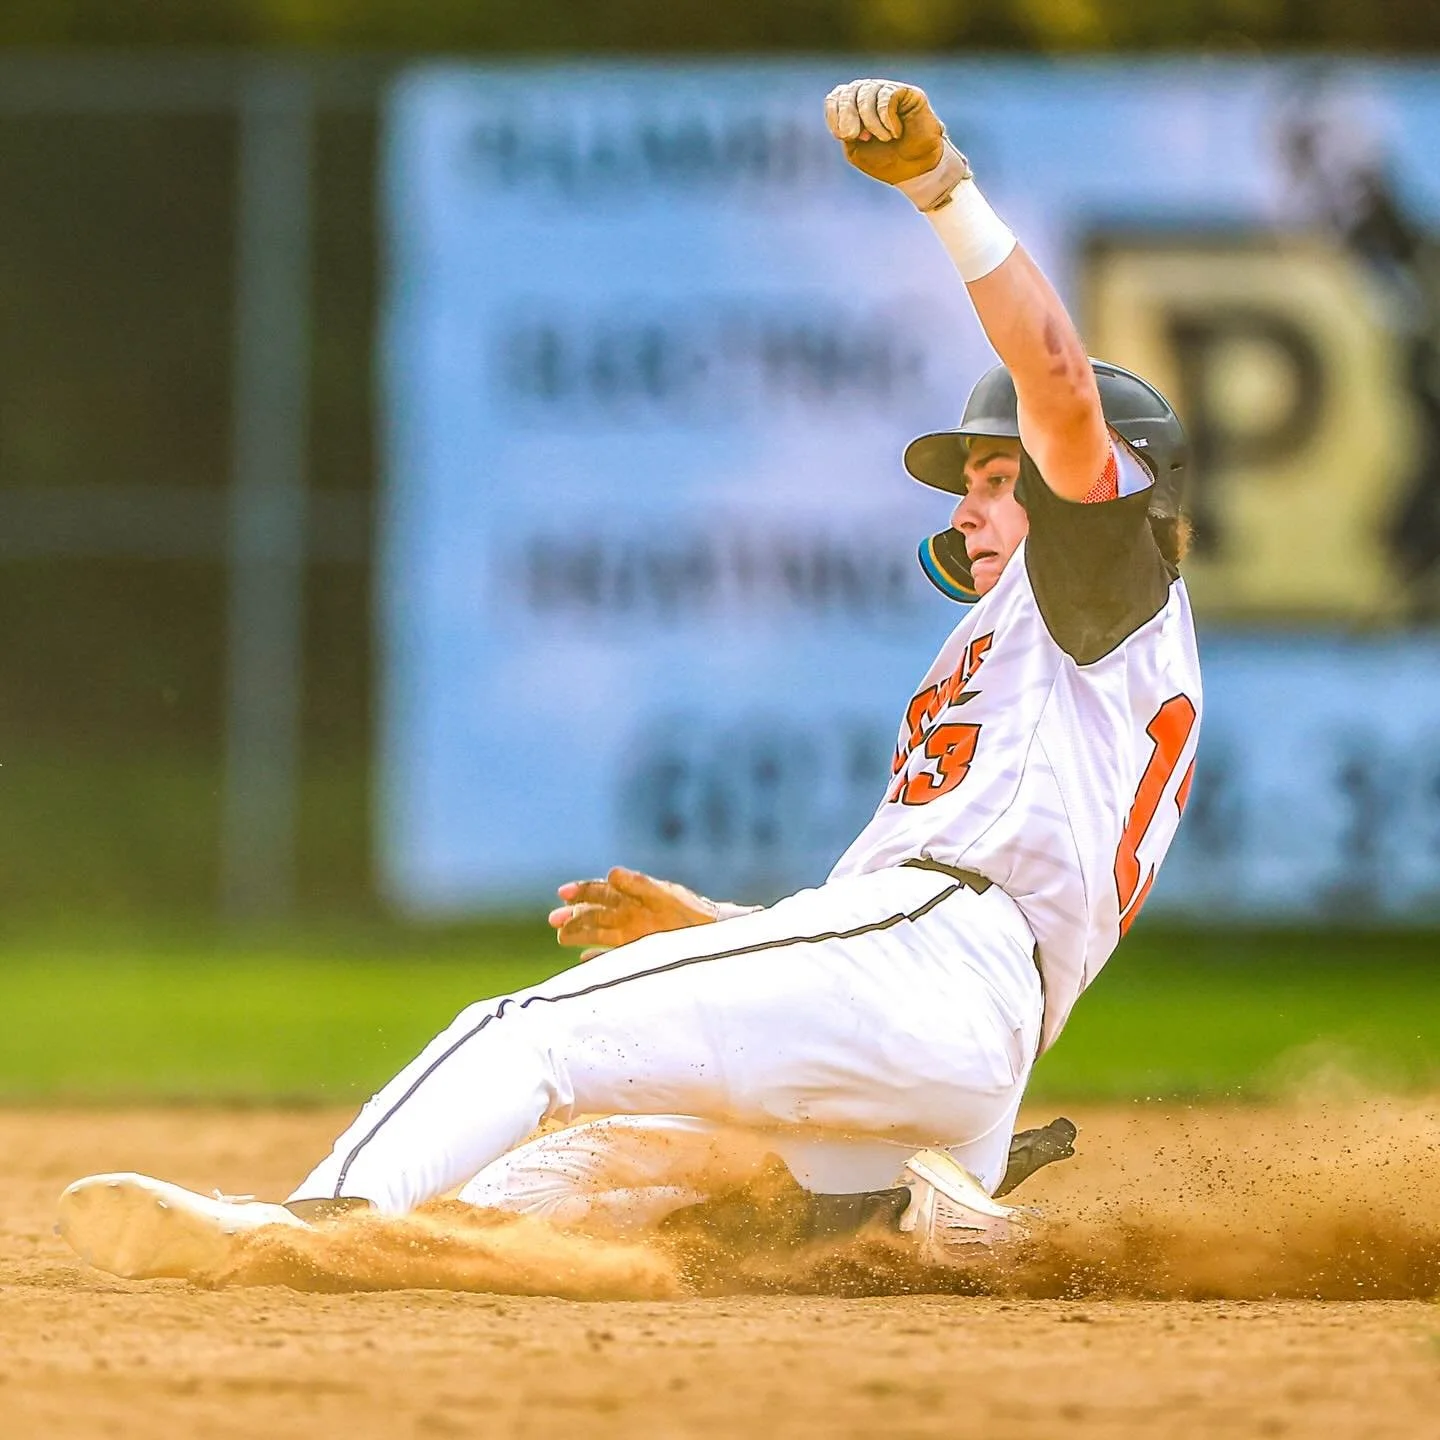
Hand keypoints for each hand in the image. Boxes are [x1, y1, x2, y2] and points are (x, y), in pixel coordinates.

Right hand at [548, 867, 718, 958]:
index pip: (601, 892)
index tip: (563, 893)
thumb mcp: (666, 895)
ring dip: (579, 933)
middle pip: (595, 913)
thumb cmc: (691, 912)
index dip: (582, 891)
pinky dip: (597, 957)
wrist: (714, 936)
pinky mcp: (639, 953)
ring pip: (598, 933)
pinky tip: (583, 960)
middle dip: (573, 915)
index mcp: (634, 896)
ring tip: (561, 936)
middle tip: (554, 920)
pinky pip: (612, 954)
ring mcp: (633, 935)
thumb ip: (639, 885)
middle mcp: (630, 915)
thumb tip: (611, 873)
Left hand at [824, 78, 946, 185]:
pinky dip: (887, 118)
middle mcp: (870, 93)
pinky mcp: (907, 92)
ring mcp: (888, 91)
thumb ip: (845, 132)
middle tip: (856, 136)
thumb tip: (845, 115)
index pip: (836, 97)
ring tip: (883, 138)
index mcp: (854, 107)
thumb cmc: (886, 160)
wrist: (914, 170)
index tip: (843, 136)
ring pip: (868, 91)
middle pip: (850, 90)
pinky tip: (896, 133)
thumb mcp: (856, 151)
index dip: (834, 114)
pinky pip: (888, 96)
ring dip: (870, 120)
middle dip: (848, 114)